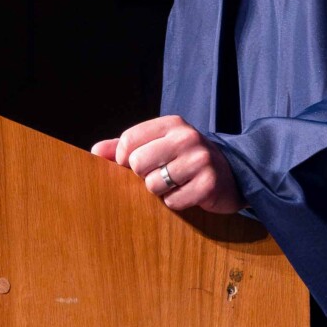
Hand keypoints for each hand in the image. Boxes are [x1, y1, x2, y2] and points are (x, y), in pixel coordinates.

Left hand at [90, 115, 242, 213]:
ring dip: (160, 191)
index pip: (128, 140)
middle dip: (144, 175)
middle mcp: (186, 137)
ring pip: (153, 184)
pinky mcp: (208, 184)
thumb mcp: (158, 145)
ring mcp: (200, 160)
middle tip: (161, 175)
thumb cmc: (185, 159)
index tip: (135, 166)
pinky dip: (176, 202)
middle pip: (138, 162)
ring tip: (176, 183)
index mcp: (172, 124)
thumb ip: (125, 147)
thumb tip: (94, 152)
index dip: (124, 159)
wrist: (232, 173)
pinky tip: (188, 193)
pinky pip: (173, 201)